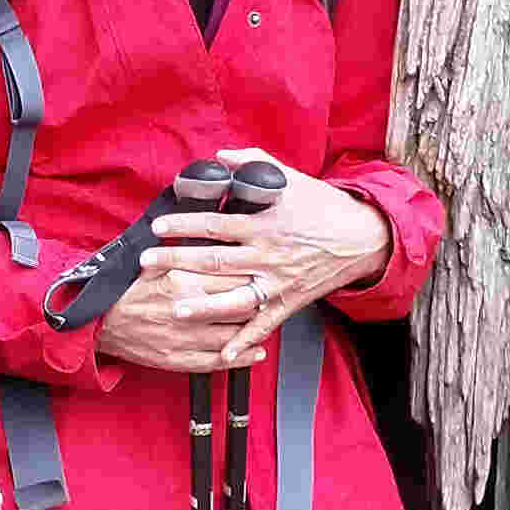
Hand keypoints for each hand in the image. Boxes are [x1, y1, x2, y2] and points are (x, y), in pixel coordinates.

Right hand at [99, 253, 275, 372]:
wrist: (100, 323)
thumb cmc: (126, 291)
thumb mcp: (153, 263)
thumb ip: (182, 254)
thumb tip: (210, 239)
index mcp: (181, 281)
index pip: (229, 275)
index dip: (248, 272)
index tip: (258, 269)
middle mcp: (186, 310)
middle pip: (237, 304)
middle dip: (256, 299)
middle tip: (267, 294)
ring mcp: (184, 338)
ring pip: (233, 334)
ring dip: (253, 329)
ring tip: (266, 322)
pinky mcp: (180, 359)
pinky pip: (219, 361)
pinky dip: (241, 357)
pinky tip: (255, 352)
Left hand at [138, 148, 391, 348]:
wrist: (362, 236)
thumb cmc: (323, 206)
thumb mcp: (290, 178)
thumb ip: (253, 163)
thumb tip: (219, 156)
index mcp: (264, 223)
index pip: (215, 224)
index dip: (184, 224)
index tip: (159, 226)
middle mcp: (267, 254)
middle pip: (215, 260)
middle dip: (177, 262)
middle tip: (147, 264)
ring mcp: (277, 281)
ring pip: (234, 297)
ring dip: (204, 305)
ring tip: (175, 308)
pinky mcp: (289, 301)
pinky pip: (264, 324)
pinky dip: (245, 340)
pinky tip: (224, 353)